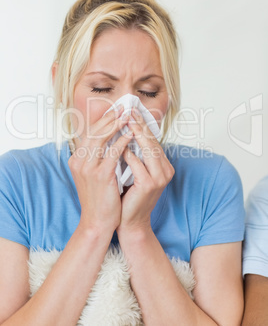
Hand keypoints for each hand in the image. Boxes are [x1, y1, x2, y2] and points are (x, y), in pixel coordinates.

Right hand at [68, 105, 132, 232]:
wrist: (97, 222)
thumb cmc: (99, 198)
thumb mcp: (93, 175)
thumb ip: (98, 157)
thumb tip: (111, 140)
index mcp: (77, 159)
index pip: (90, 133)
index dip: (103, 120)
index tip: (115, 110)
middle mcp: (79, 161)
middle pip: (94, 131)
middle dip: (109, 117)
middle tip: (123, 107)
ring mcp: (88, 168)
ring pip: (101, 138)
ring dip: (116, 125)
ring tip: (128, 116)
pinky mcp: (100, 176)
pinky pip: (112, 153)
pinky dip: (122, 142)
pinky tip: (131, 135)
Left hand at [117, 107, 174, 235]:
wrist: (130, 222)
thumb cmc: (129, 195)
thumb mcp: (135, 171)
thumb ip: (135, 153)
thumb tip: (126, 130)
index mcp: (163, 166)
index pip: (152, 140)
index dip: (142, 125)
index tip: (132, 111)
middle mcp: (165, 170)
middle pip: (152, 142)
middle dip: (140, 125)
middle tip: (129, 110)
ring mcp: (160, 178)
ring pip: (148, 150)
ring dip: (136, 135)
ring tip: (125, 122)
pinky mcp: (149, 185)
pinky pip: (137, 165)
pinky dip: (129, 155)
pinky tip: (121, 147)